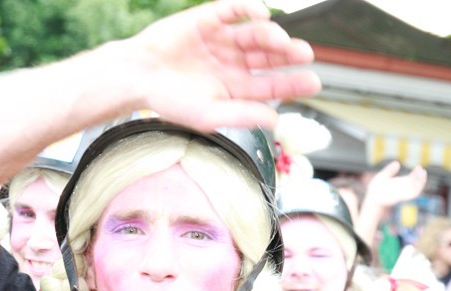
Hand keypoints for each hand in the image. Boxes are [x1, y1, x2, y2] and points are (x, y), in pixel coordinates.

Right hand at [129, 0, 320, 130]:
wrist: (137, 76)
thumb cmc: (169, 101)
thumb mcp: (209, 114)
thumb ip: (243, 116)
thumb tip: (275, 119)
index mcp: (233, 88)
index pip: (270, 85)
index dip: (292, 83)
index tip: (313, 82)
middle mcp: (232, 63)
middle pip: (269, 58)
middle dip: (288, 56)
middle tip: (305, 55)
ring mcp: (222, 40)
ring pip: (255, 34)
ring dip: (271, 36)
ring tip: (280, 42)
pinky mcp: (209, 19)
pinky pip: (235, 10)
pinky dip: (250, 9)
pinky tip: (263, 16)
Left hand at [363, 161, 426, 207]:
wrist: (371, 199)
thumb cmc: (376, 190)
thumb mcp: (382, 176)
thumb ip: (389, 170)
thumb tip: (397, 163)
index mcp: (400, 183)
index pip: (411, 178)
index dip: (416, 173)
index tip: (419, 167)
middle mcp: (403, 188)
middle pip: (415, 183)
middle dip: (420, 177)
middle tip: (423, 171)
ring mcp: (402, 193)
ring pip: (416, 189)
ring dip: (421, 183)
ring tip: (423, 175)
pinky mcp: (400, 197)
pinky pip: (411, 195)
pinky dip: (416, 190)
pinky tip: (418, 184)